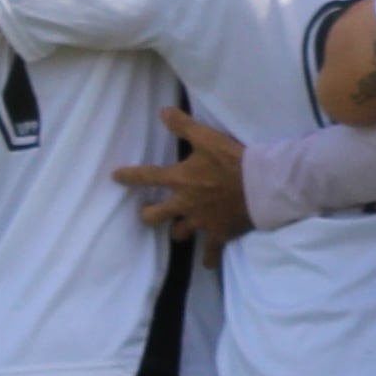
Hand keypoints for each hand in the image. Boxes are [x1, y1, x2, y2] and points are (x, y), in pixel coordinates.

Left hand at [112, 109, 250, 248]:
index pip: (148, 177)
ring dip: (178, 231)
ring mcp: (200, 222)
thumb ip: (184, 126)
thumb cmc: (233, 160)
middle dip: (149, 214)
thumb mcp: (208, 138)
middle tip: (148, 212)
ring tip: (180, 230)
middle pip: (156, 215)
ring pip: (179, 234)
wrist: (260, 186)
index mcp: (180, 180)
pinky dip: (208, 258)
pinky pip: (210, 252)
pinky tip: (207, 262)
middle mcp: (185, 204)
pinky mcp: (218, 234)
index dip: (129, 176)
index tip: (115, 177)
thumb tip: (162, 112)